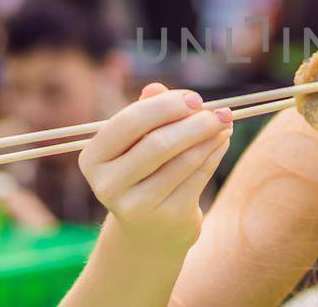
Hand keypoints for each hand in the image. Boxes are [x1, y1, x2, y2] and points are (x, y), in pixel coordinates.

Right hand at [78, 83, 234, 250]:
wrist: (149, 229)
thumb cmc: (142, 172)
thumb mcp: (136, 142)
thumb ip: (145, 112)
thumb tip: (156, 88)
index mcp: (93, 159)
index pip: (129, 123)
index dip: (165, 106)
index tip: (194, 98)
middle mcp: (108, 184)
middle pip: (158, 144)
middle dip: (194, 122)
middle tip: (218, 110)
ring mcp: (137, 205)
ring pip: (183, 161)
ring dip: (209, 137)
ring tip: (224, 122)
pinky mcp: (168, 217)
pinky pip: (198, 177)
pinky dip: (214, 154)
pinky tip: (222, 141)